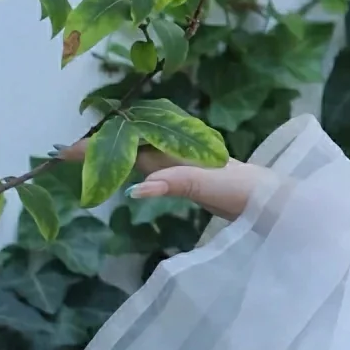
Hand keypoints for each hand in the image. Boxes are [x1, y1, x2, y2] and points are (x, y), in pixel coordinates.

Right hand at [57, 136, 266, 222]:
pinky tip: (134, 177)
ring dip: (116, 154)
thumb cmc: (253, 193)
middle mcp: (182, 153)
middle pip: (132, 144)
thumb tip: (135, 188)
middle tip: (64, 152)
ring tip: (88, 158)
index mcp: (180, 151)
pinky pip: (159, 170)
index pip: (129, 144)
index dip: (97, 147)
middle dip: (99, 145)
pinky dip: (138, 170)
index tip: (63, 151)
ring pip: (143, 155)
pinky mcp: (199, 181)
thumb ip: (177, 183)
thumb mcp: (213, 186)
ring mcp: (190, 166)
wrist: (285, 205)